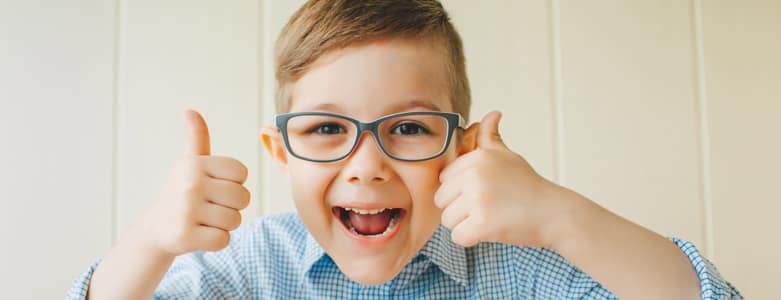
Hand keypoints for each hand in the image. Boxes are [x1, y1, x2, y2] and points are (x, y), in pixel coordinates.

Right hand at [135, 110, 250, 255]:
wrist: (155, 229)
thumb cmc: (182, 193)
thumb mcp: (189, 163)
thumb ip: (196, 138)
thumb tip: (189, 111)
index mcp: (195, 164)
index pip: (242, 173)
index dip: (234, 184)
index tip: (214, 187)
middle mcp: (190, 183)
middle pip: (242, 198)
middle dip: (232, 207)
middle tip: (210, 207)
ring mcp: (186, 210)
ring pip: (235, 220)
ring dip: (224, 225)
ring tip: (203, 220)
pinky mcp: (185, 236)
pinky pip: (224, 240)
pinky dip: (216, 241)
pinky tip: (199, 234)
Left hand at [435, 111, 569, 247]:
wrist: (554, 212)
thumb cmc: (529, 186)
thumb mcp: (508, 157)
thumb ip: (490, 137)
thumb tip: (492, 114)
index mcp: (476, 158)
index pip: (444, 180)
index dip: (460, 191)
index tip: (484, 192)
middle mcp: (474, 175)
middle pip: (441, 200)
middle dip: (459, 209)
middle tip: (488, 207)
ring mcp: (478, 199)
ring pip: (448, 221)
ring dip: (466, 225)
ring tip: (492, 218)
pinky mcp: (482, 224)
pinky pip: (458, 237)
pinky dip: (472, 239)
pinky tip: (492, 230)